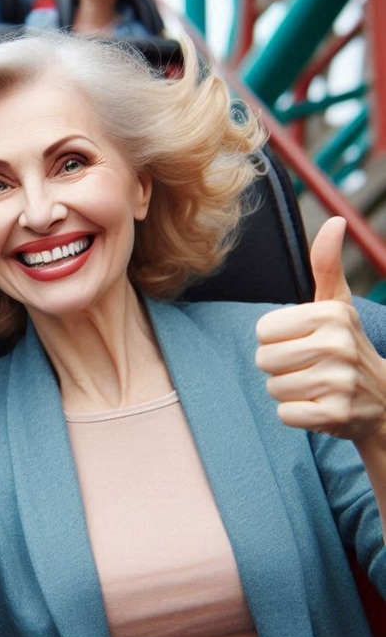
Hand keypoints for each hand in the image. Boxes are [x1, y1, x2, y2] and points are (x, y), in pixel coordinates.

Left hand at [256, 216, 385, 452]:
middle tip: (310, 367)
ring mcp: (340, 382)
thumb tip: (334, 221)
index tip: (304, 342)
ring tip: (316, 385)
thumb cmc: (345, 345)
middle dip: (280, 368)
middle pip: (264, 360)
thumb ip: (326, 265)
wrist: (383, 401)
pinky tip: (320, 406)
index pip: (262, 331)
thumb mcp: (337, 304)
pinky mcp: (336, 415)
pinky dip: (297, 415)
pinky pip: (285, 414)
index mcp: (331, 315)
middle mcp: (339, 345)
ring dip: (289, 391)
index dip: (277, 340)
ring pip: (273, 388)